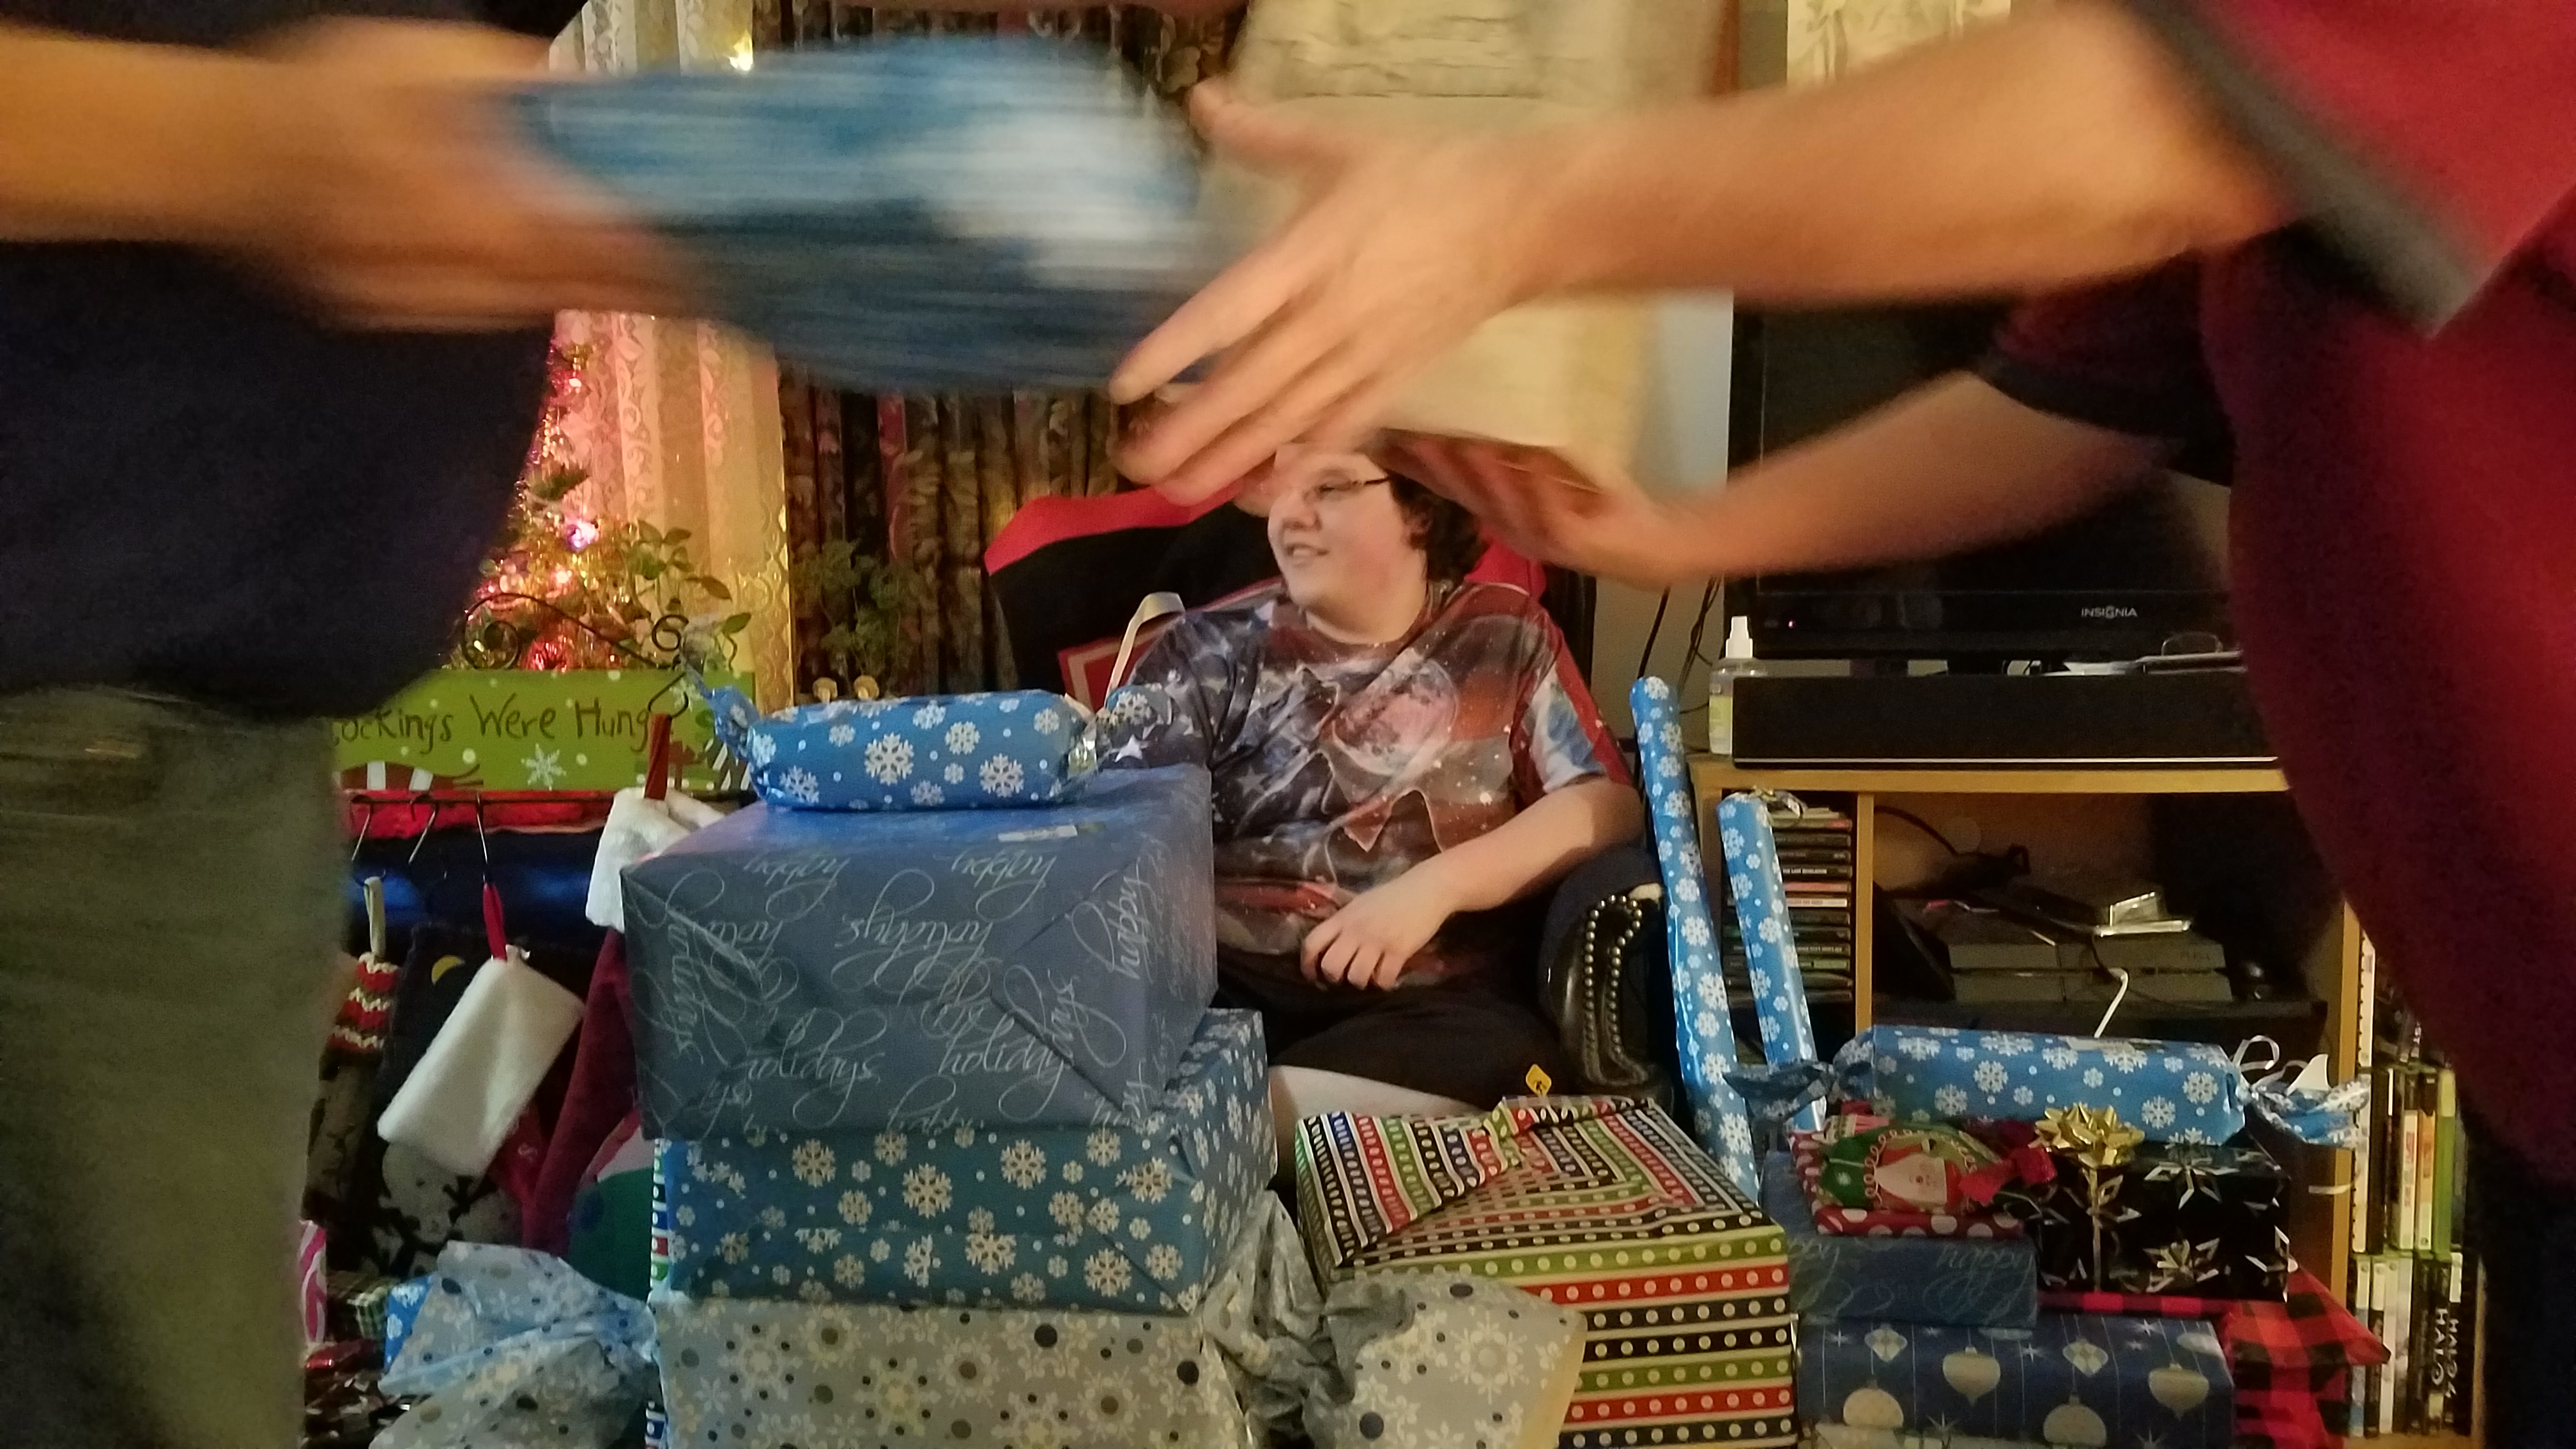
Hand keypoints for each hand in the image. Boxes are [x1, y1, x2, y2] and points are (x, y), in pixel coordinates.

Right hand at [220, 20, 685, 328]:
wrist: (212, 154)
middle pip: (547, 279)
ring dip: (600, 296)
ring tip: (684, 286)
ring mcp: (395, 298)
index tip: (700, 251)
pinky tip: (598, 288)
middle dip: (636, 281)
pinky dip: (543, 298)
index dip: (627, 247)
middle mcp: (409, 257)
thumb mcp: (408, 58)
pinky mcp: (386, 315)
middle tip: (721, 278)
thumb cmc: (318, 89)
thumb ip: (498, 81)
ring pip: (522, 304)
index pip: (549, 230)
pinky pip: (483, 313)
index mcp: (418, 187)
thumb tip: (594, 97)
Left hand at [1109, 83, 1554, 500]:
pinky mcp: (1394, 384)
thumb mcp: (1341, 144)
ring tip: (1172, 491)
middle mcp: (1331, 319)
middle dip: (1186, 432)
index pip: (1228, 312)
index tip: (1123, 385)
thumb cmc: (1425, 178)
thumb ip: (1262, 132)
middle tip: (1128, 465)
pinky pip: (1337, 436)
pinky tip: (1253, 493)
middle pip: (1249, 387)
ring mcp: (1364, 360)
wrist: (1520, 221)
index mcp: (1310, 256)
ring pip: (1287, 424)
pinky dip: (1296, 468)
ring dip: (1227, 462)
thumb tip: (1199, 99)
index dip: (1174, 353)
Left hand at [1301, 869, 1457, 991]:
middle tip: (1345, 976)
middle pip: (1331, 966)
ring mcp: (1377, 941)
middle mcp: (1356, 930)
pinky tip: (1388, 976)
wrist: (1428, 889)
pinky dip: (1384, 983)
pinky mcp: (1399, 950)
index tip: (1312, 975)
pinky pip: (1383, 979)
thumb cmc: (1393, 895)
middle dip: (1335, 978)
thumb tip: (1328, 942)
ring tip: (1370, 976)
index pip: (1312, 943)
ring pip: (1356, 977)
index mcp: (1343, 917)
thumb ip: (1344, 921)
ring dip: (1361, 982)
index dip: (1307, 964)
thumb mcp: (1360, 903)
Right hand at [1384, 435, 1722, 586]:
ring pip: (1502, 507)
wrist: (1651, 549)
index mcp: (1499, 514)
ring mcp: (1541, 539)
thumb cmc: (1597, 506)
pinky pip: (1553, 512)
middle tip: (1407, 434)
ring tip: (1460, 444)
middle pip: (1465, 497)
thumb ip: (1516, 455)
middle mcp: (1512, 530)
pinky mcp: (1574, 543)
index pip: (1447, 487)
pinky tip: (1529, 464)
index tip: (1382, 437)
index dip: (1414, 466)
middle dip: (1435, 467)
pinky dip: (1541, 487)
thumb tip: (1480, 410)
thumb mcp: (1548, 475)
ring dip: (1481, 476)